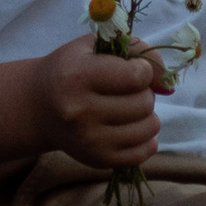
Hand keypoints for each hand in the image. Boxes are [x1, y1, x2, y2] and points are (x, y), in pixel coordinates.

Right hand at [28, 36, 169, 173]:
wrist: (38, 106)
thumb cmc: (72, 69)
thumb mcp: (96, 46)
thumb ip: (137, 50)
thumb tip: (168, 85)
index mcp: (77, 77)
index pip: (137, 76)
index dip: (142, 70)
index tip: (130, 70)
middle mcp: (80, 112)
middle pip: (144, 103)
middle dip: (144, 93)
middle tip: (126, 91)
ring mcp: (89, 140)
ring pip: (148, 127)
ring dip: (147, 115)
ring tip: (129, 108)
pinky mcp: (97, 160)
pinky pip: (143, 152)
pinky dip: (146, 138)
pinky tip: (132, 127)